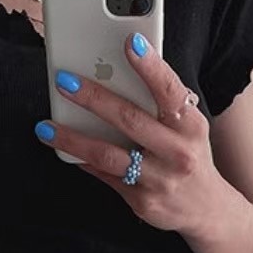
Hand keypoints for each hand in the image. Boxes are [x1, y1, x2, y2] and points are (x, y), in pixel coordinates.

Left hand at [34, 32, 226, 238]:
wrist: (207, 209)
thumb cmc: (189, 156)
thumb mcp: (188, 128)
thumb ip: (162, 104)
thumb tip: (118, 74)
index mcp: (190, 126)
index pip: (170, 91)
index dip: (150, 66)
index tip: (130, 43)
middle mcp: (177, 152)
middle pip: (129, 120)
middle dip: (93, 98)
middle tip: (65, 81)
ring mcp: (159, 179)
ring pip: (107, 154)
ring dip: (72, 139)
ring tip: (45, 127)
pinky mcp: (142, 200)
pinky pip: (104, 176)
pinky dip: (81, 161)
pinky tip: (63, 150)